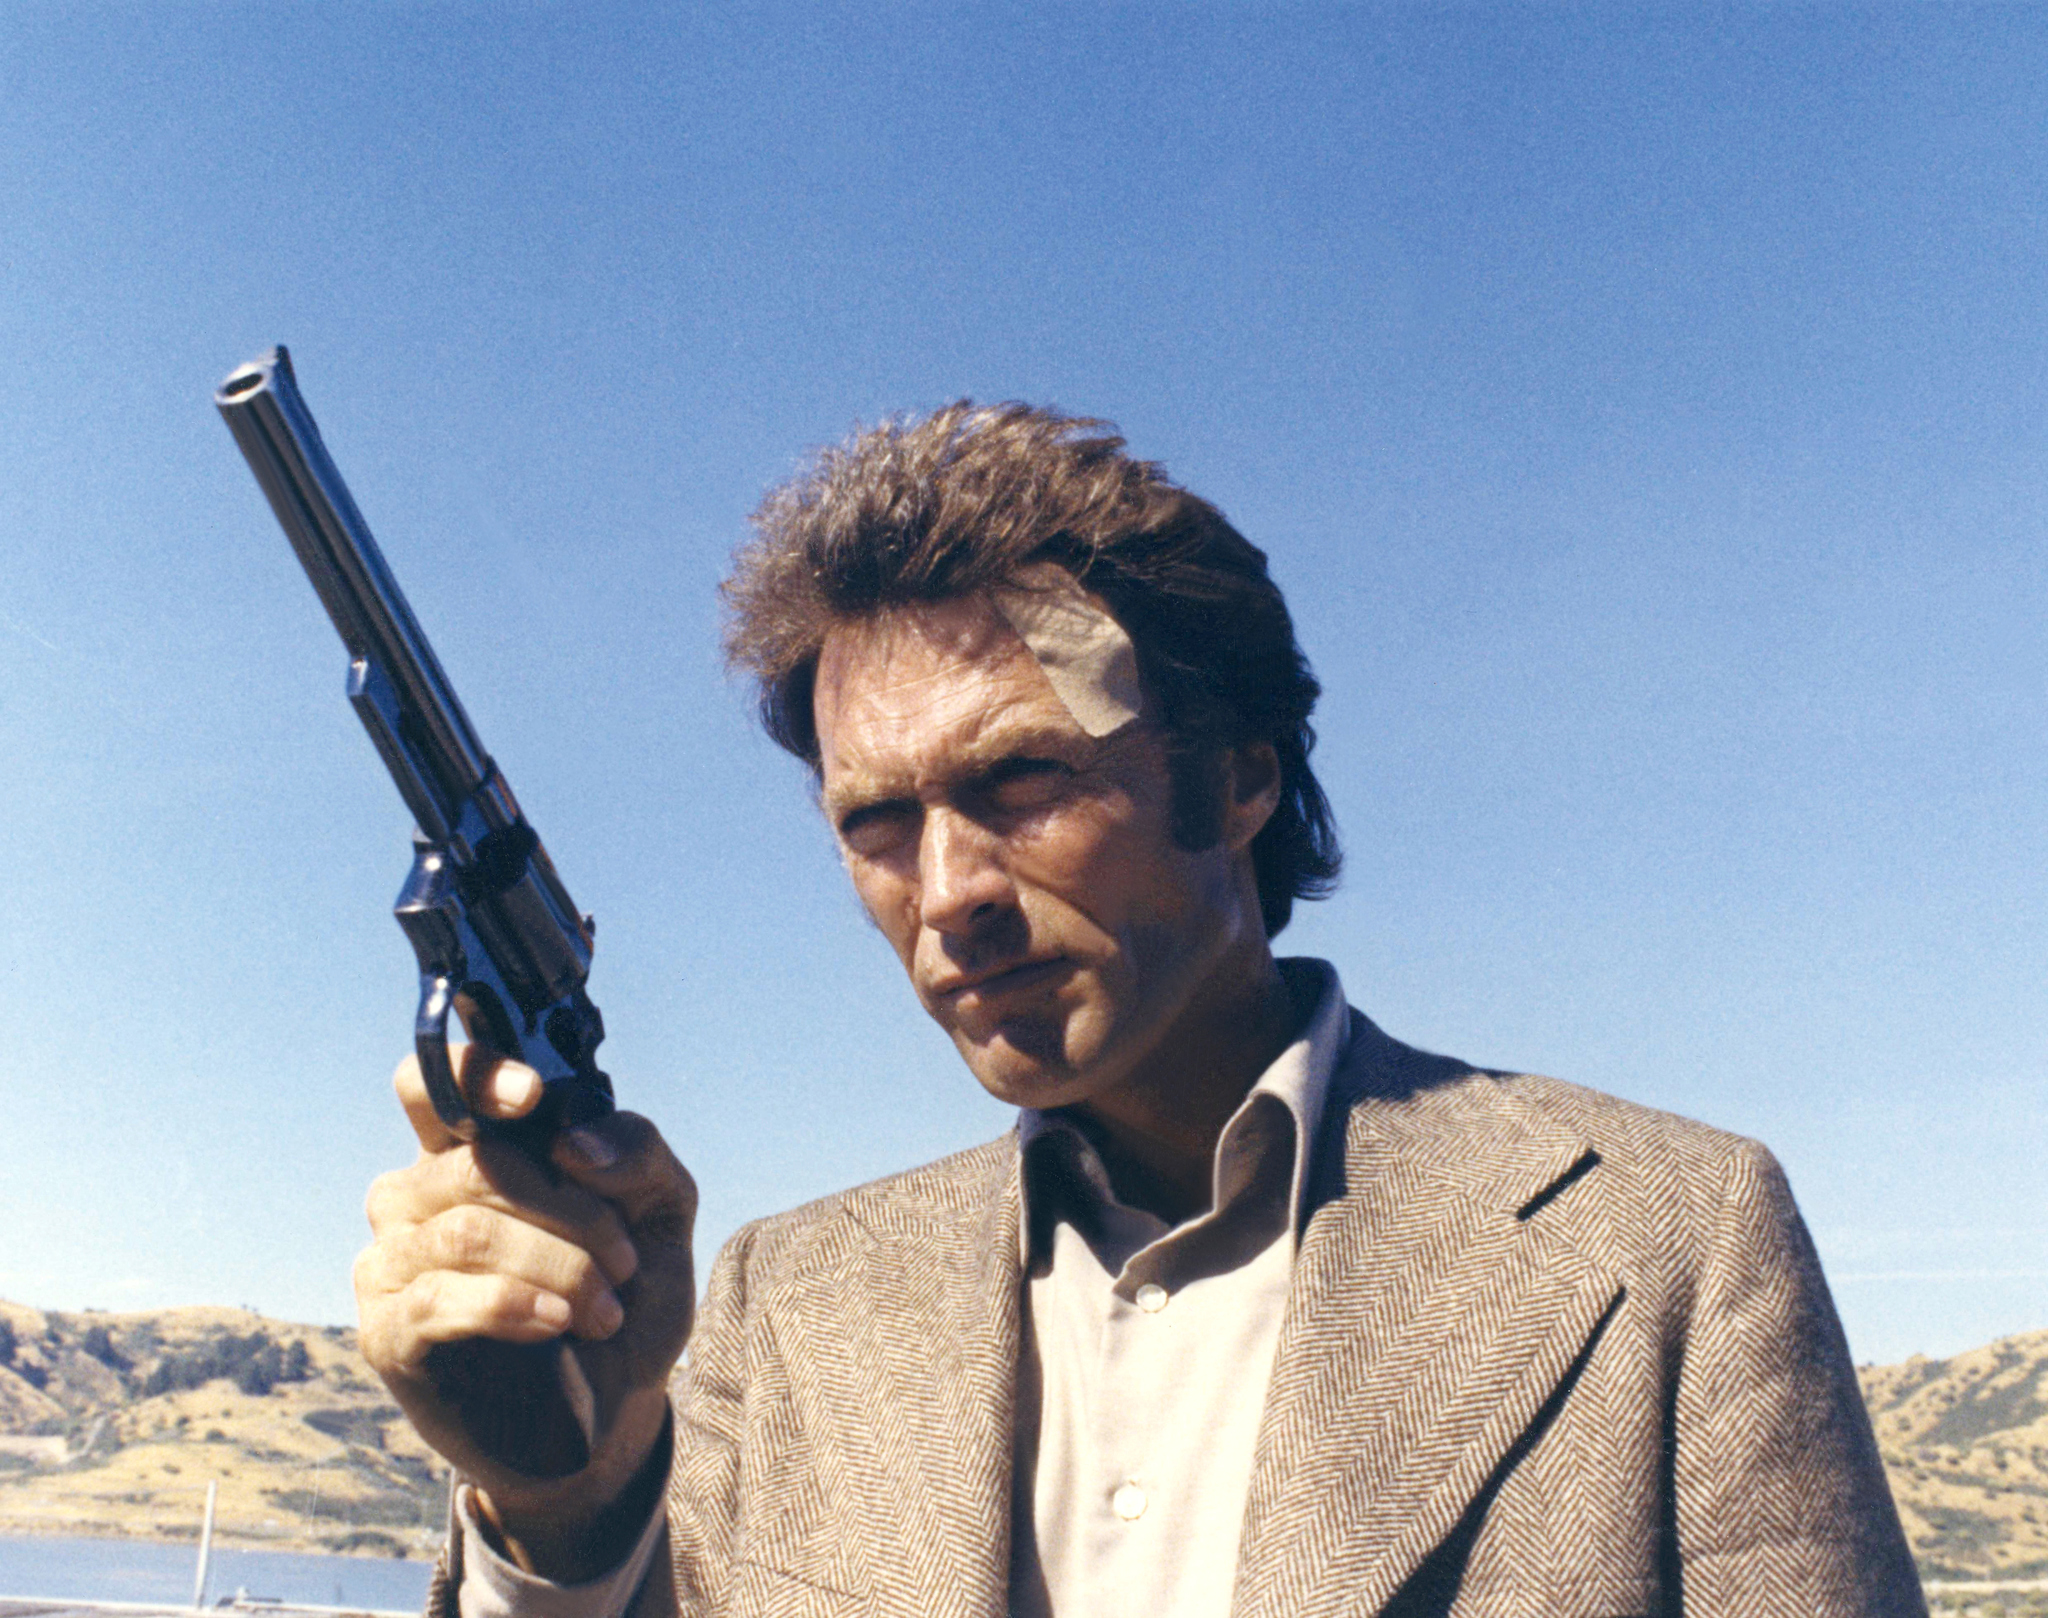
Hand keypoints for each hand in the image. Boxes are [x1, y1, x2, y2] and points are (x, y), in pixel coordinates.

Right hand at [355, 1047, 695, 1578]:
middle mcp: (416, 1195)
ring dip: (559, 1265)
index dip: (473, 1073)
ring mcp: (392, 1262)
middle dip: (571, 1209)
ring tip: (605, 1308)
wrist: (616, 1400)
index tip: (534, 1095)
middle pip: (477, 1164)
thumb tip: (575, 1143)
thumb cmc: (626, 1289)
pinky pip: (440, 1297)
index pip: (431, 1082)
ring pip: (468, 1229)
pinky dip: (514, 1304)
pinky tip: (557, 1324)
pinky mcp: (388, 1331)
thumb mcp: (660, 1207)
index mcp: (472, 1148)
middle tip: (624, 1258)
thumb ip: (635, 1151)